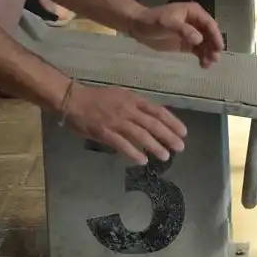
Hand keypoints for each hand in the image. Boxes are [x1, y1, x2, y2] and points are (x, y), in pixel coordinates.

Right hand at [63, 82, 187, 163]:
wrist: (73, 100)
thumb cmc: (97, 98)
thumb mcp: (121, 95)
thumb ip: (136, 106)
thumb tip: (153, 118)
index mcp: (133, 99)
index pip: (158, 110)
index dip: (172, 122)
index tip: (184, 132)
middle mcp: (127, 109)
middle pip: (152, 124)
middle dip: (168, 136)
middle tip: (180, 147)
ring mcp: (116, 121)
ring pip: (140, 134)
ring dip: (154, 146)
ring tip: (165, 156)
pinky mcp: (104, 132)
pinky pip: (122, 144)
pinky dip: (133, 152)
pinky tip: (142, 160)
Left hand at [127, 3, 224, 66]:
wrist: (139, 27)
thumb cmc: (153, 21)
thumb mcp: (167, 23)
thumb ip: (183, 30)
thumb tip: (199, 39)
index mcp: (194, 13)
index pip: (209, 24)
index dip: (215, 35)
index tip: (219, 48)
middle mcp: (196, 23)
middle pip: (210, 35)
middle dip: (213, 46)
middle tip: (214, 58)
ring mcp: (192, 34)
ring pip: (206, 44)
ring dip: (209, 53)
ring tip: (208, 64)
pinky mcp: (187, 44)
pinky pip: (198, 51)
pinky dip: (202, 57)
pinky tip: (203, 65)